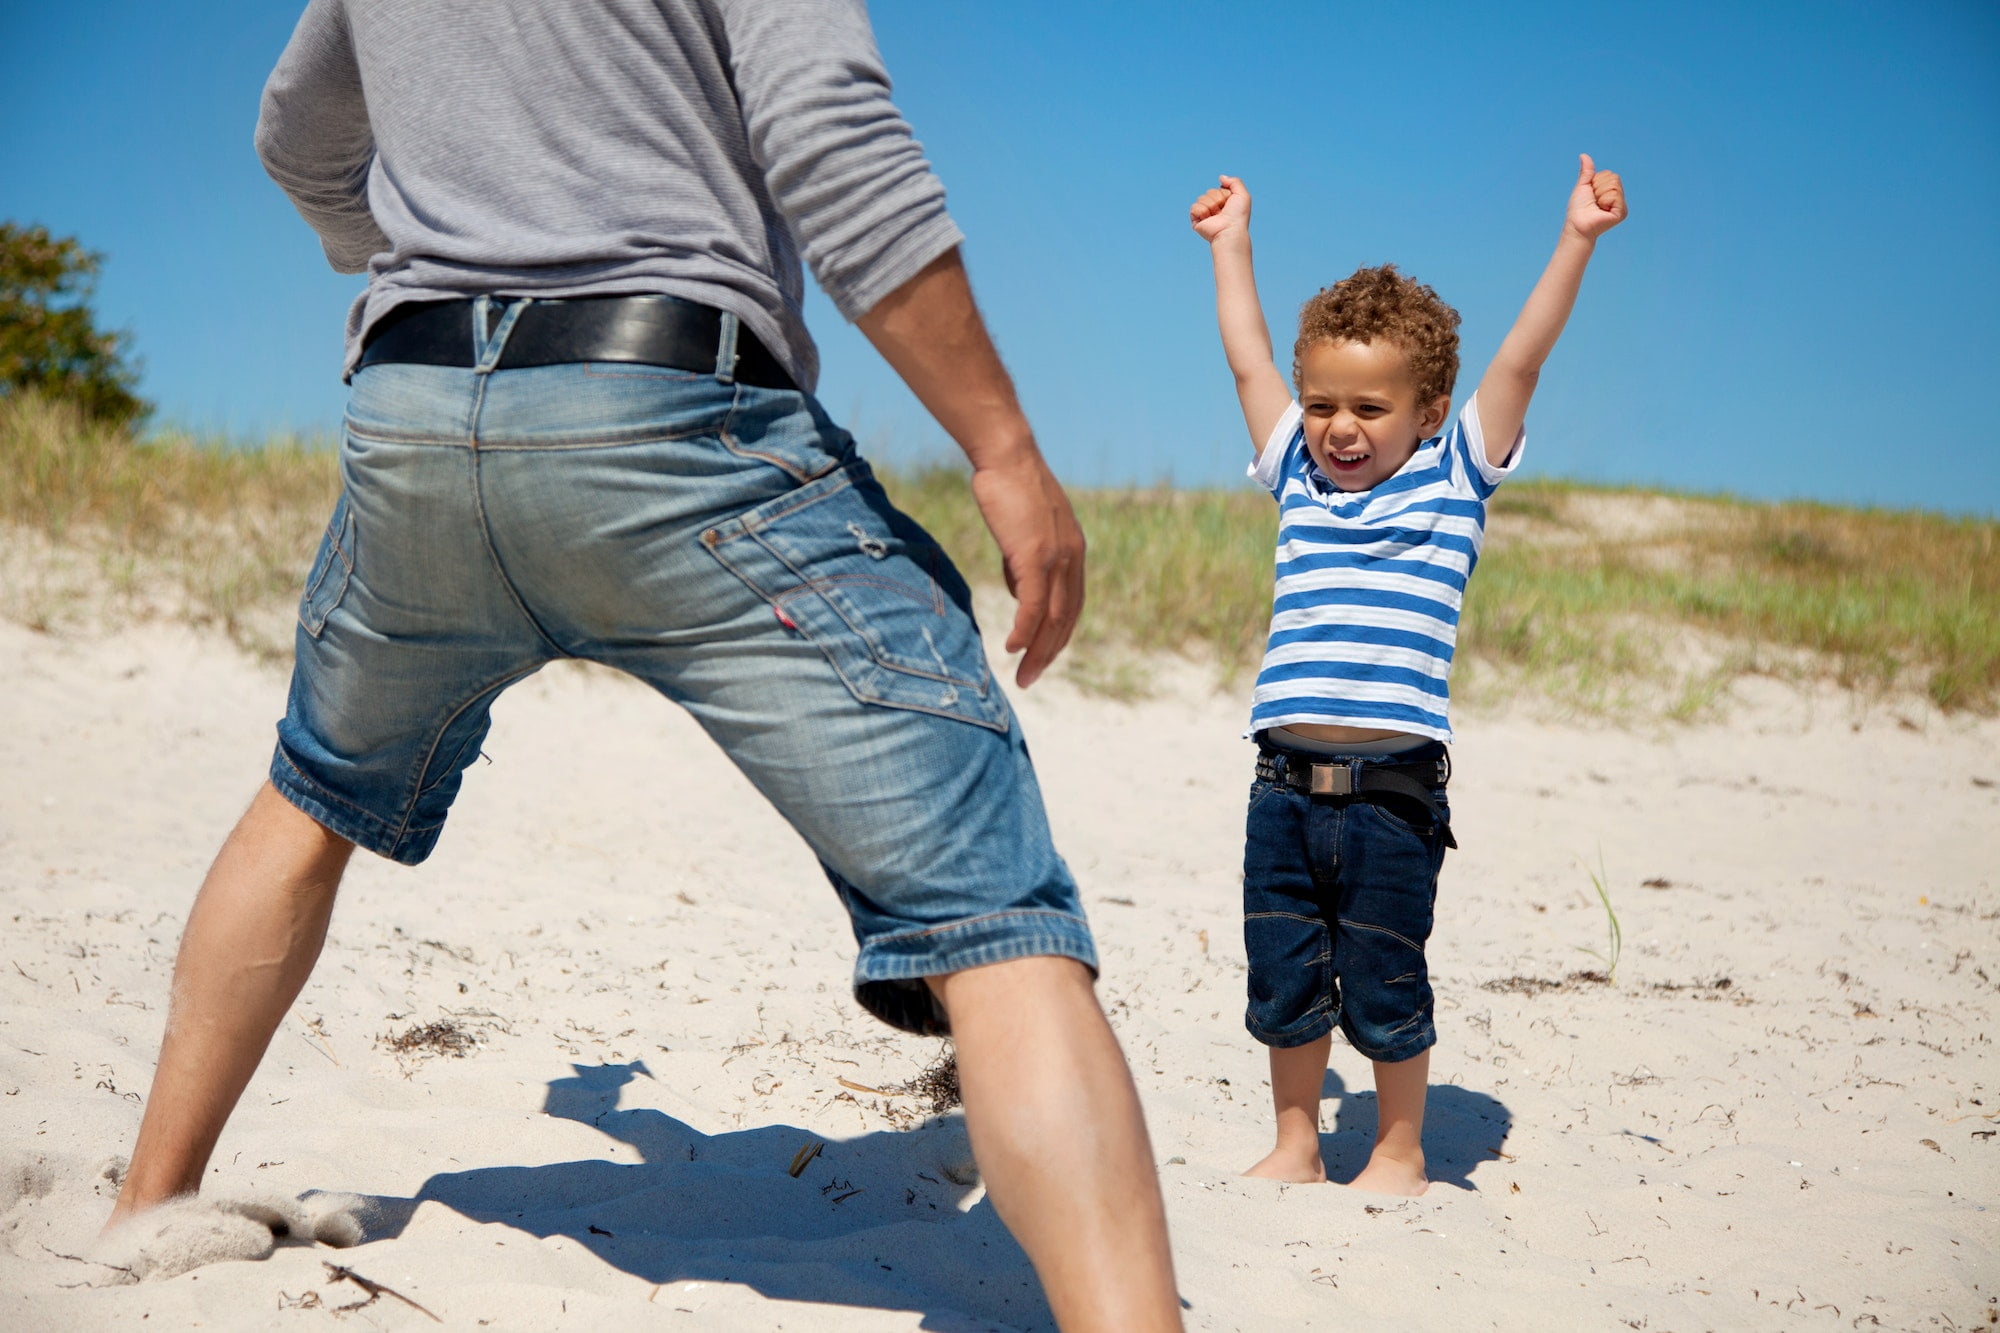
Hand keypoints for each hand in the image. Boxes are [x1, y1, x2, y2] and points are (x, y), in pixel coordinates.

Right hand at [968, 452, 1085, 687]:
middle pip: (1066, 619)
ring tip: (1023, 676)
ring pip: (1052, 618)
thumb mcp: (1024, 529)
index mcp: (1073, 551)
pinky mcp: (1034, 555)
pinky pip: (1032, 605)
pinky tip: (1012, 648)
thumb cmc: (1008, 486)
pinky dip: (1024, 631)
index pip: (1071, 605)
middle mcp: (1072, 557)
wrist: (1006, 455)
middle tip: (1031, 679)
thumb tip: (1019, 592)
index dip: (1057, 636)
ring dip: (1038, 651)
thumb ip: (1025, 561)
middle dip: (1050, 653)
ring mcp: (1055, 557)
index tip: (1040, 657)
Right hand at [1190, 175, 1251, 243]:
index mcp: (1224, 203)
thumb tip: (1221, 177)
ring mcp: (1205, 214)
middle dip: (1217, 198)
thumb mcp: (1242, 195)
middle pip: (1209, 192)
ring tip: (1216, 216)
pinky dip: (1202, 211)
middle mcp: (1215, 208)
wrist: (1229, 230)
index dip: (1225, 194)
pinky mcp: (1196, 221)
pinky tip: (1207, 219)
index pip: (1219, 189)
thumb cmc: (1238, 216)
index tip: (1230, 204)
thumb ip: (1234, 181)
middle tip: (1223, 210)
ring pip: (1201, 198)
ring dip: (1211, 205)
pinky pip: (1194, 207)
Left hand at [1565, 154, 1626, 241]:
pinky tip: (1601, 210)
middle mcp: (1618, 197)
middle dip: (1598, 187)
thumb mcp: (1582, 186)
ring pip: (1614, 185)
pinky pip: (1615, 195)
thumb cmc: (1578, 208)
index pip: (1609, 174)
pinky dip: (1604, 200)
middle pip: (1613, 178)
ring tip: (1597, 206)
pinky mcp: (1622, 212)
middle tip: (1593, 201)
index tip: (1591, 194)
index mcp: (1610, 190)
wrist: (1577, 225)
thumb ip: (1587, 171)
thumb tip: (1583, 155)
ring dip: (1600, 194)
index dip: (1596, 181)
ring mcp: (1621, 205)